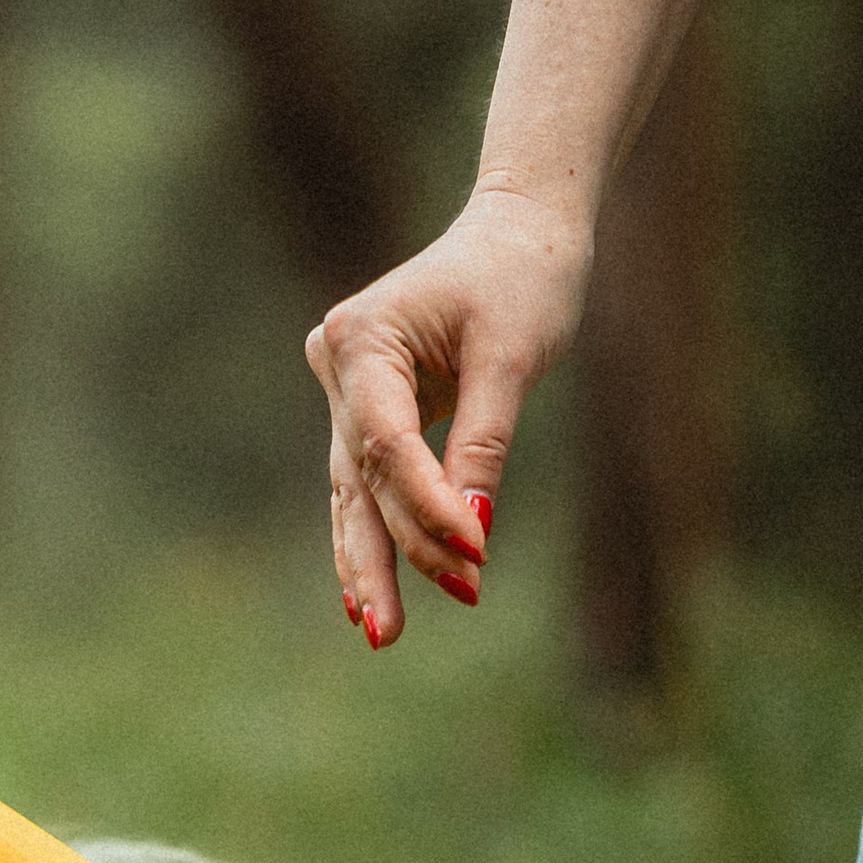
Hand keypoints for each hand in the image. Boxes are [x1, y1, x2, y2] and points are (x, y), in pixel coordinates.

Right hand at [305, 183, 589, 643]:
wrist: (518, 231)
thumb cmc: (524, 278)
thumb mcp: (513, 358)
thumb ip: (484, 444)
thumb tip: (472, 532)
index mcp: (362, 337)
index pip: (388, 440)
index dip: (426, 503)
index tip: (474, 553)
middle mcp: (338, 364)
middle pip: (362, 477)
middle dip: (389, 553)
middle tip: (390, 631)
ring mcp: (345, 389)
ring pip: (356, 491)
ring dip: (373, 560)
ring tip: (382, 630)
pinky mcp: (365, 410)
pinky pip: (368, 483)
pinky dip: (377, 533)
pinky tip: (368, 595)